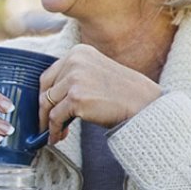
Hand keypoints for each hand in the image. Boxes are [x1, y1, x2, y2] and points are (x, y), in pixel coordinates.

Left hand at [39, 44, 162, 144]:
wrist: (145, 105)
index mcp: (78, 52)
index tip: (47, 108)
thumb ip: (74, 78)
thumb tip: (49, 98)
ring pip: (48, 104)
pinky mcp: (76, 98)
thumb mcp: (96, 73)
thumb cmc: (124, 93)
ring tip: (55, 134)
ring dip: (49, 122)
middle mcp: (74, 61)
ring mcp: (74, 79)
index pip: (50, 74)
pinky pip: (55, 118)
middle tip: (46, 125)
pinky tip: (58, 137)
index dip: (46, 94)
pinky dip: (54, 130)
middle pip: (46, 88)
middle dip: (44, 109)